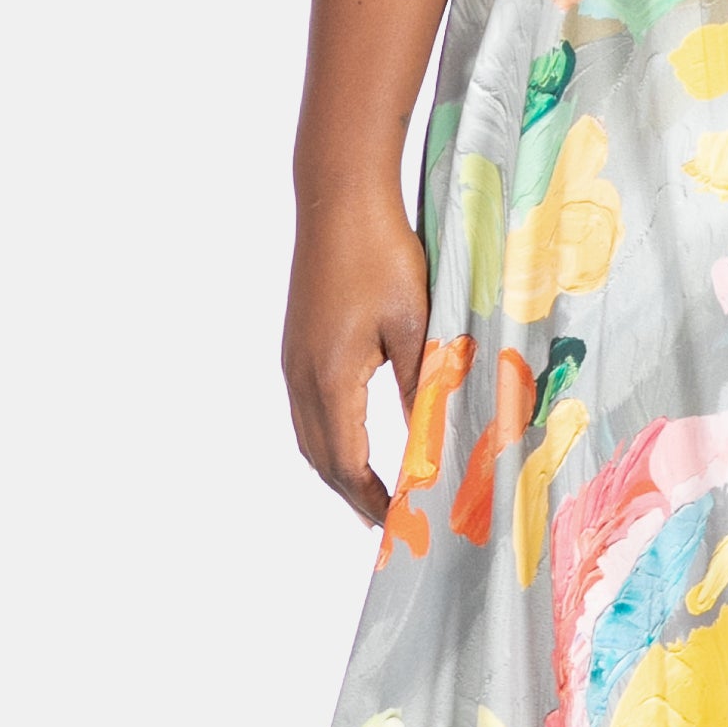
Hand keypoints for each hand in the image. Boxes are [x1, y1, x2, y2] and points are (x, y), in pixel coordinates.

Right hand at [284, 178, 430, 529]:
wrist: (338, 200)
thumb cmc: (381, 255)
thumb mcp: (416, 325)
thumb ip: (422, 385)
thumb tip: (433, 439)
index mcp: (331, 379)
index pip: (349, 464)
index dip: (374, 501)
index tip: (401, 526)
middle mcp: (301, 376)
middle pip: (322, 459)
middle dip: (354, 496)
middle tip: (388, 524)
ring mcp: (293, 360)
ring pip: (309, 437)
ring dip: (338, 470)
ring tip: (371, 494)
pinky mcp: (297, 344)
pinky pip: (307, 411)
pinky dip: (329, 440)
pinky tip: (351, 439)